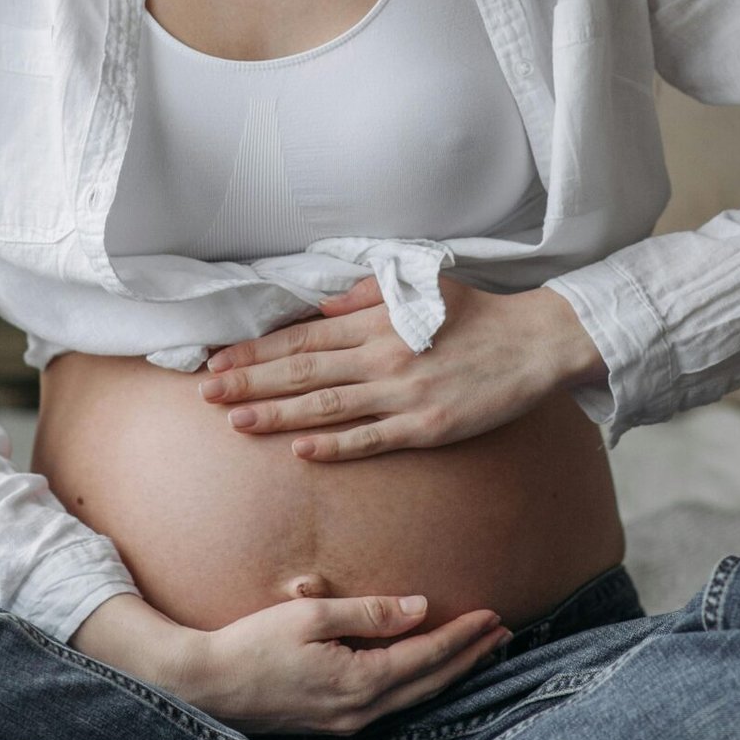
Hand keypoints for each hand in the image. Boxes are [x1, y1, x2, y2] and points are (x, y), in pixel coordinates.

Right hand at [177, 589, 512, 734]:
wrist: (207, 687)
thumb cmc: (253, 644)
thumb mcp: (311, 616)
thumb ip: (368, 612)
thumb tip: (420, 608)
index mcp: (359, 683)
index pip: (426, 656)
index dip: (463, 636)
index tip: (493, 614)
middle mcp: (360, 712)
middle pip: (430, 683)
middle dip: (469, 656)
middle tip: (503, 632)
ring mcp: (347, 722)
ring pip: (414, 697)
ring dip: (449, 672)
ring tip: (478, 650)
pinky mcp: (333, 722)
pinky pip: (392, 703)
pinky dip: (419, 683)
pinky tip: (427, 670)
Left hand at [196, 273, 602, 461]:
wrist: (534, 343)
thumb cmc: (476, 314)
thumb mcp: (418, 287)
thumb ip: (365, 296)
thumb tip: (319, 306)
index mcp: (377, 320)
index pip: (302, 336)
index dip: (256, 349)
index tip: (217, 357)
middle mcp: (383, 355)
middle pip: (303, 370)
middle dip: (249, 381)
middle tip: (205, 391)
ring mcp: (404, 394)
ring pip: (327, 406)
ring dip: (278, 414)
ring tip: (235, 421)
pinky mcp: (427, 428)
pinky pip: (371, 439)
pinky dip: (334, 446)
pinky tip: (300, 451)